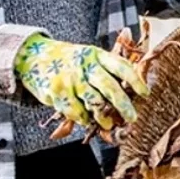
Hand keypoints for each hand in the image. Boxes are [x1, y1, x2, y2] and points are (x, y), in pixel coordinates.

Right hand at [13, 34, 148, 139]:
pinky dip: (84, 119)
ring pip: (93, 103)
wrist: (33, 56)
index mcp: (97, 55)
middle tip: (132, 118)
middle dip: (123, 105)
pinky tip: (87, 120)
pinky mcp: (56, 92)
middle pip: (110, 87)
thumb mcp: (89, 56)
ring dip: (104, 117)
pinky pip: (76, 112)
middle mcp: (85, 65)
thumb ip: (108, 68)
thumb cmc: (69, 60)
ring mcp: (70, 78)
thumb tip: (133, 89)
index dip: (136, 80)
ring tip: (108, 124)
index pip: (121, 66)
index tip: (145, 94)